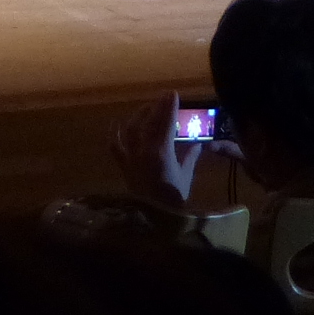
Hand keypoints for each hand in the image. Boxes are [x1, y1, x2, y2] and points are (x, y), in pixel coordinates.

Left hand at [110, 93, 206, 208]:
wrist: (153, 220)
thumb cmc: (174, 200)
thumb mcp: (185, 178)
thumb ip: (190, 158)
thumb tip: (198, 144)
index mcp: (162, 152)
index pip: (166, 123)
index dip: (169, 107)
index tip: (172, 94)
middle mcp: (143, 150)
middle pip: (149, 122)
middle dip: (156, 108)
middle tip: (164, 97)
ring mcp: (130, 156)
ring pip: (131, 128)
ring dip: (139, 116)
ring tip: (147, 108)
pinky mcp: (122, 165)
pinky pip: (115, 145)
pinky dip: (115, 133)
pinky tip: (118, 124)